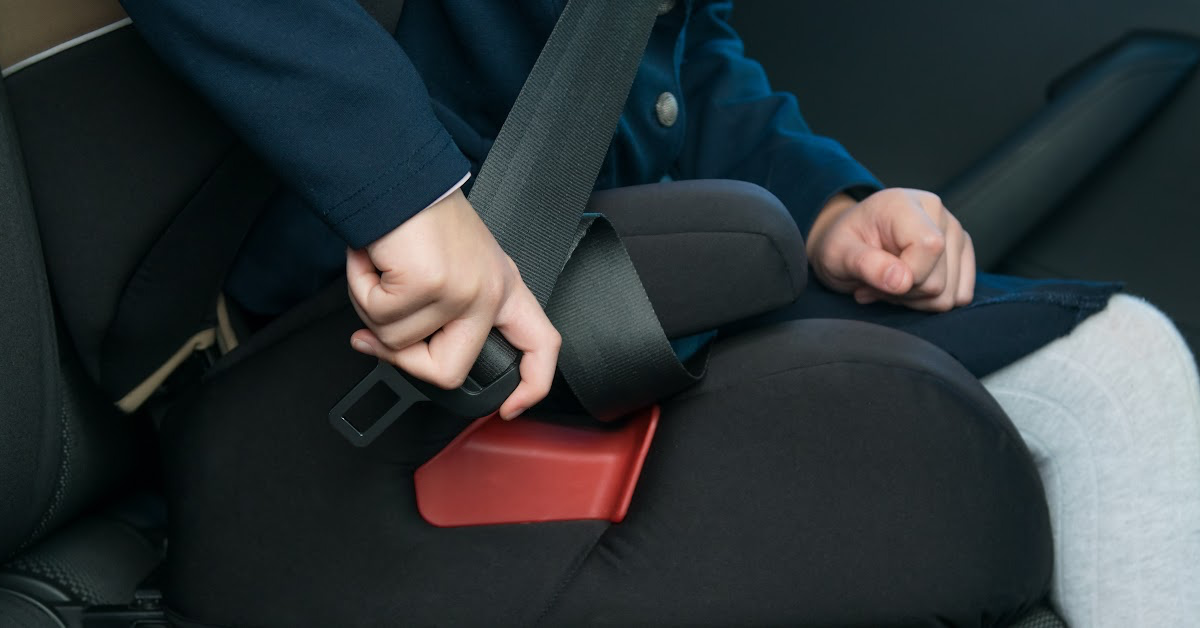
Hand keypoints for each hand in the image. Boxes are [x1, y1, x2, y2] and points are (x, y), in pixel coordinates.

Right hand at [346, 189, 560, 418]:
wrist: (396, 175)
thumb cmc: (418, 217)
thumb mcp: (453, 268)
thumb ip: (442, 314)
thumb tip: (393, 352)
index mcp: (503, 287)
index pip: (541, 346)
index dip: (531, 386)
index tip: (508, 408)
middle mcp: (490, 291)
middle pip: (449, 370)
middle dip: (402, 360)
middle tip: (374, 333)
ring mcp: (461, 291)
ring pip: (401, 344)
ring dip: (372, 308)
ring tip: (379, 269)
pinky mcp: (429, 285)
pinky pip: (379, 318)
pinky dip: (361, 290)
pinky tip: (372, 261)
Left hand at [805, 188, 974, 311]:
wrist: (850, 241)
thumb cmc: (842, 244)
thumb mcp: (838, 254)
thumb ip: (865, 264)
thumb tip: (902, 280)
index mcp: (905, 204)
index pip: (931, 247)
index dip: (905, 277)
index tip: (875, 279)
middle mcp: (938, 214)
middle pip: (938, 281)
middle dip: (902, 292)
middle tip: (876, 280)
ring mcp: (955, 233)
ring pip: (949, 295)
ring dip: (914, 299)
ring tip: (889, 281)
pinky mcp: (962, 253)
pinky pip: (959, 297)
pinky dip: (929, 301)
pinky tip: (906, 286)